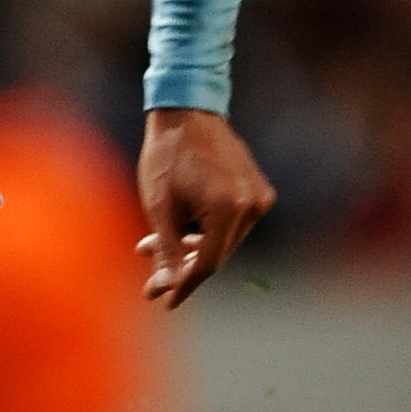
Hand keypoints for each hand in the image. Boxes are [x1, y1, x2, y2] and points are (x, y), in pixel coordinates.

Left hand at [137, 107, 275, 308]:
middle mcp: (252, 205)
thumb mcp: (160, 205)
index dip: (184, 285)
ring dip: (193, 247)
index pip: (208, 263)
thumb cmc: (167, 154)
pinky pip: (232, 224)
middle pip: (217, 254)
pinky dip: (208, 230)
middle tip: (150, 271)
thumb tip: (167, 288)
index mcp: (229, 208)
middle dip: (183, 265)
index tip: (165, 301)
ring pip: (224, 240)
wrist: (187, 110)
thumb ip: (167, 250)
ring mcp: (260, 197)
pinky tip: (181, 229)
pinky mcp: (259, 190)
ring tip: (155, 243)